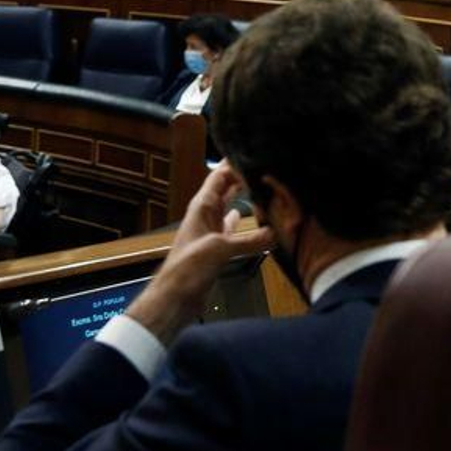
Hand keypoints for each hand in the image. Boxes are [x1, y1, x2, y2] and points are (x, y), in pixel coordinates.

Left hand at [127, 163, 274, 344]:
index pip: (219, 176)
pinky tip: (252, 219)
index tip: (255, 152)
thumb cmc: (187, 269)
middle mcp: (206, 215)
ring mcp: (211, 232)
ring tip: (265, 189)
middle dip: (243, 178)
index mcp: (202, 207)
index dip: (234, 163)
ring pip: (230, 208)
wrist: (174, 298)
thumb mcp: (219, 250)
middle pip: (226, 189)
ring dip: (244, 199)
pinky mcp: (217, 249)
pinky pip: (232, 230)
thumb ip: (248, 240)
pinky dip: (243, 223)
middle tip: (266, 168)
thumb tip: (275, 233)